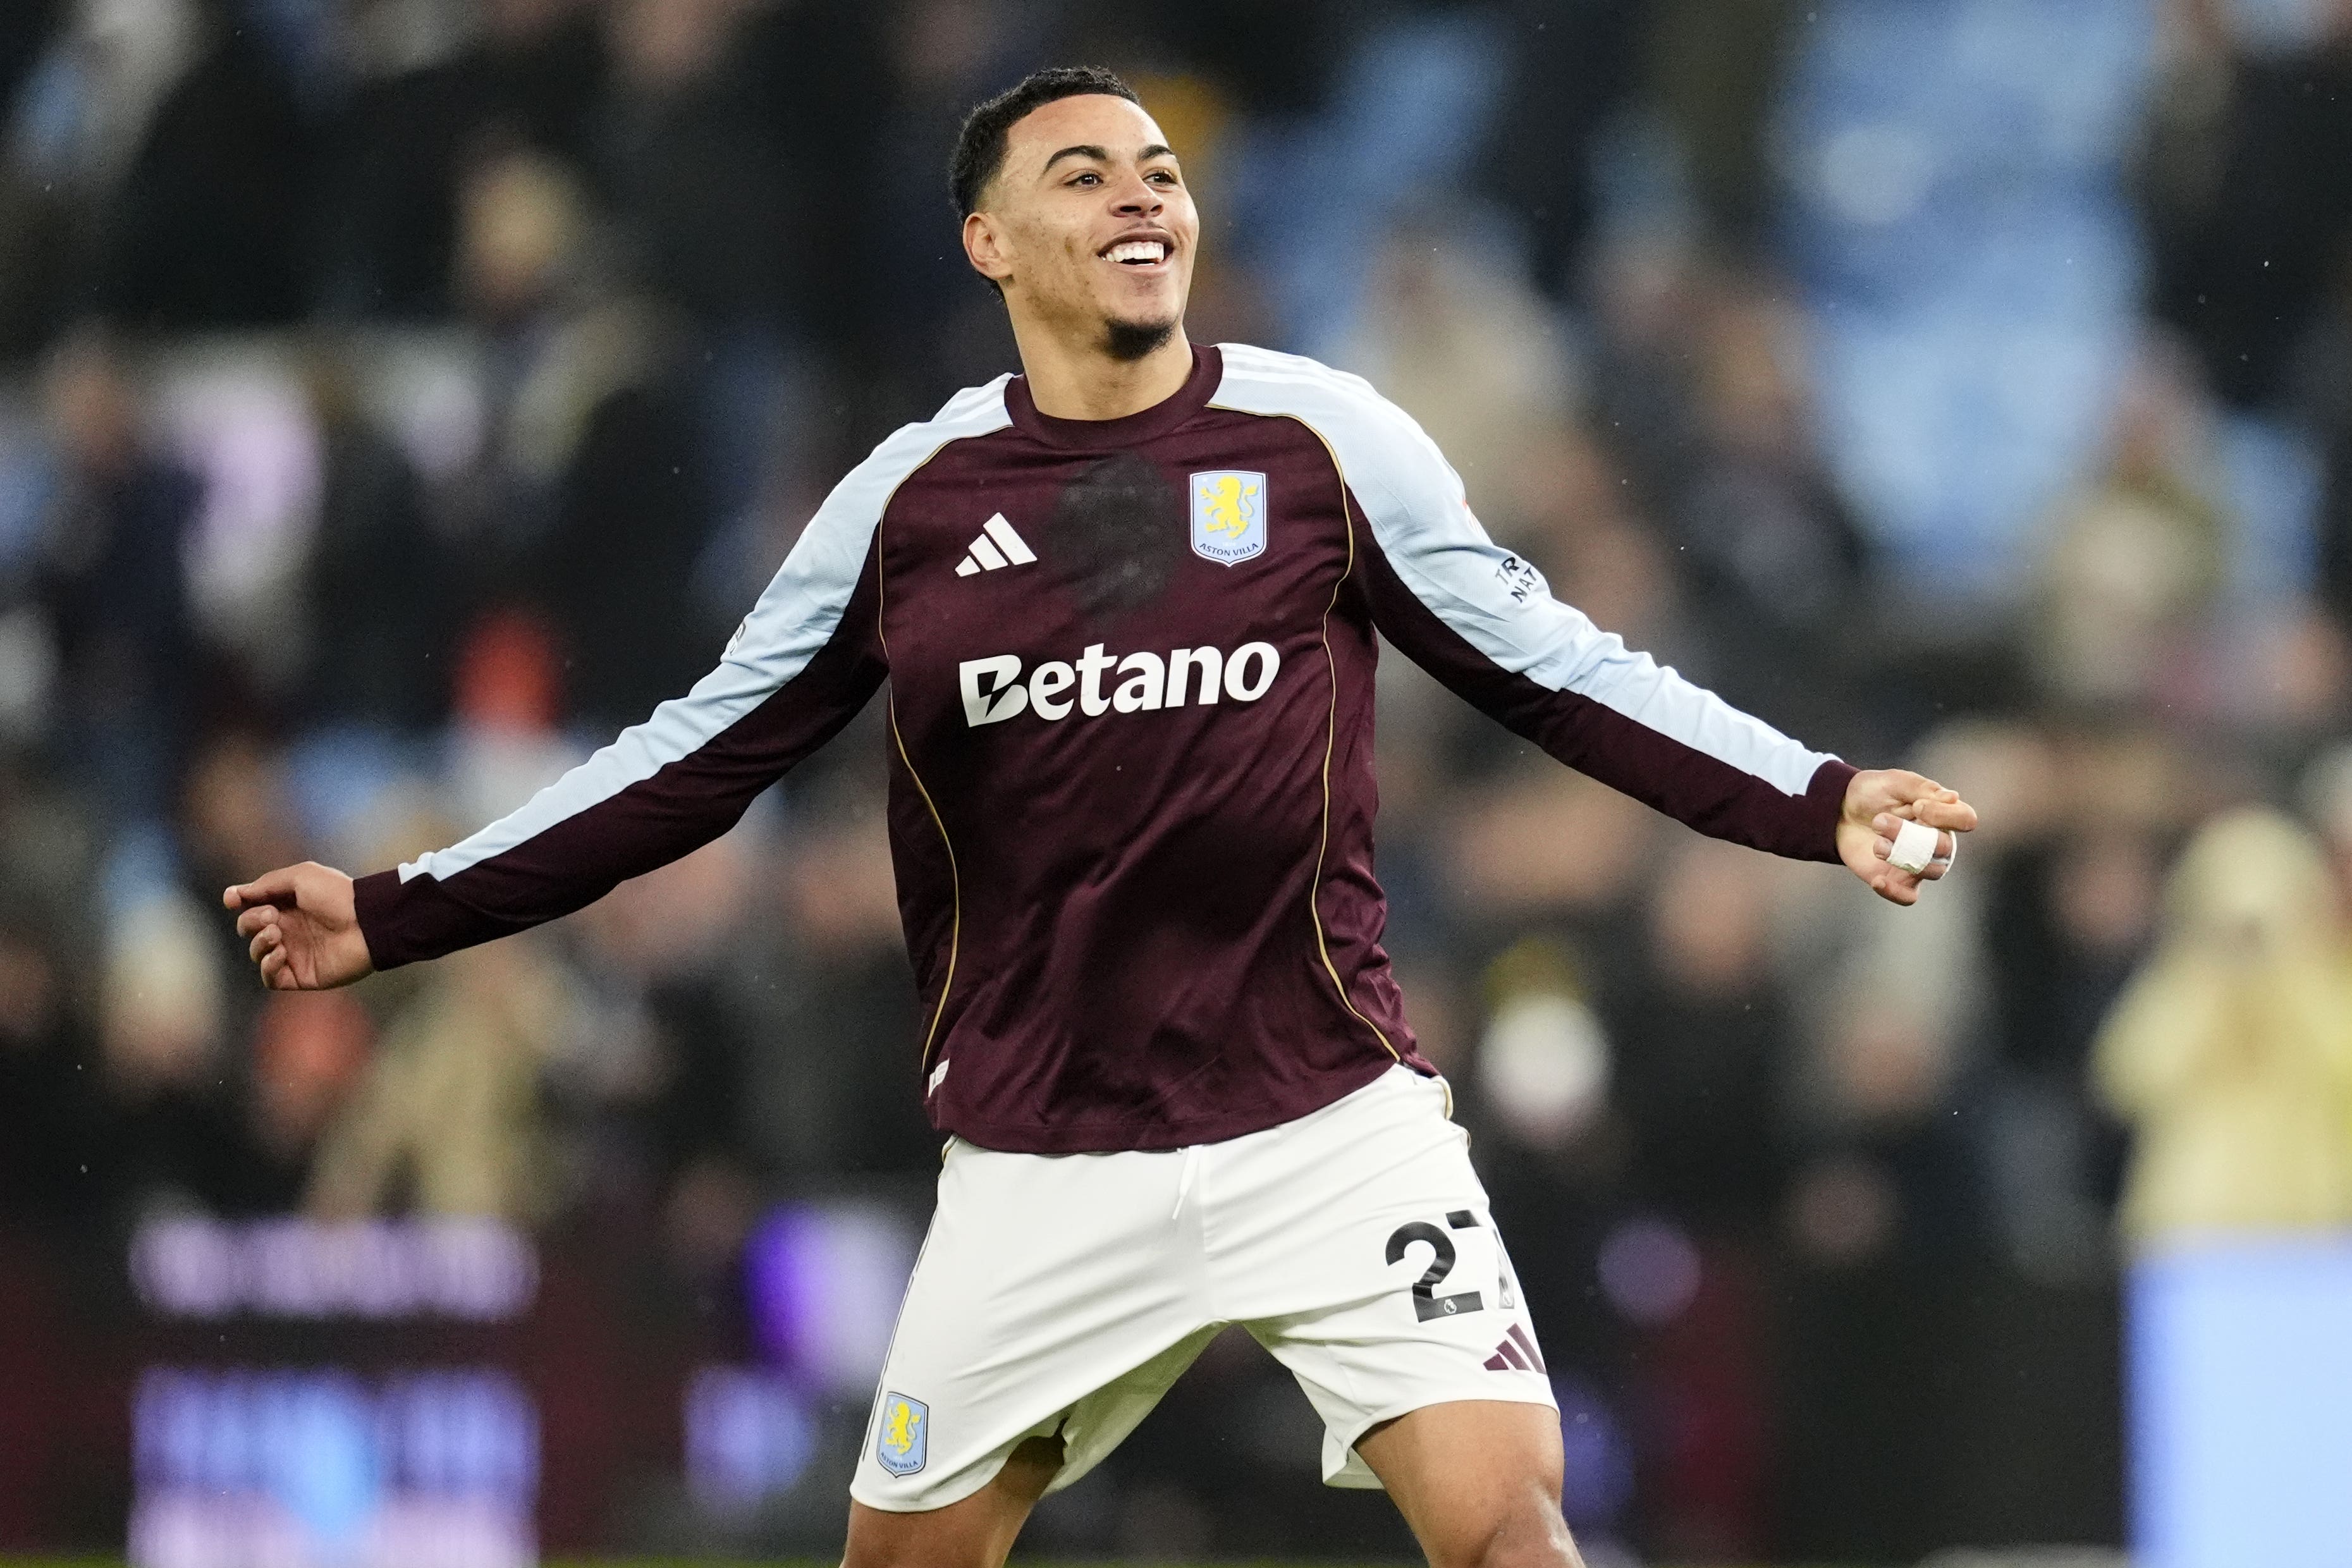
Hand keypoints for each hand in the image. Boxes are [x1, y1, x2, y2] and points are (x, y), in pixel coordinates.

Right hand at [223, 862, 374, 989]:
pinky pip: (270, 978)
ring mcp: (295, 953)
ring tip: (277, 934)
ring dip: (259, 943)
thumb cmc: (338, 895)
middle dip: (251, 921)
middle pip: (249, 928)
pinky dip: (268, 966)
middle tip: (272, 916)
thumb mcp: (301, 877)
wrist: (367, 923)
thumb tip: (235, 894)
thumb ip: (267, 884)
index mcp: (288, 904)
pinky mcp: (302, 975)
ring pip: (257, 953)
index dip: (237, 902)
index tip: (233, 899)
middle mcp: (289, 928)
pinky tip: (281, 953)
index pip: (251, 906)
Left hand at [1836, 769, 1977, 906]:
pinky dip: (1895, 892)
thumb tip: (1953, 798)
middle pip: (1945, 848)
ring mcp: (1920, 863)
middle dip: (1909, 836)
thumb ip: (1922, 788)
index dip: (1946, 816)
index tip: (1917, 806)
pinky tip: (1877, 880)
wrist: (1840, 811)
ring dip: (1900, 856)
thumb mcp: (1894, 781)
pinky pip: (1909, 897)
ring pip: (1930, 871)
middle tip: (1879, 821)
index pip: (1966, 819)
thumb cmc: (1872, 793)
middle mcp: (1938, 841)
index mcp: (1942, 814)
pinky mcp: (1899, 880)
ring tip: (1876, 844)